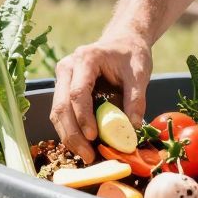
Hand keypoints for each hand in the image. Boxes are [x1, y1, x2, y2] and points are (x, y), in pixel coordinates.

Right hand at [49, 30, 152, 163]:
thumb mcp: (140, 73)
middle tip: (89, 155)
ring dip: (69, 136)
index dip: (83, 117)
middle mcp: (68, 67)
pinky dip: (70, 131)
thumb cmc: (131, 54)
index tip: (94, 137)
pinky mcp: (64, 89)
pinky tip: (83, 145)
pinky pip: (62, 113)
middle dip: (73, 134)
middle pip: (61, 105)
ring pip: (57, 112)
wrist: (123, 41)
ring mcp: (63, 78)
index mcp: (86, 59)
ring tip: (87, 155)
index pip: (78, 92)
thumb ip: (136, 99)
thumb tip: (132, 128)